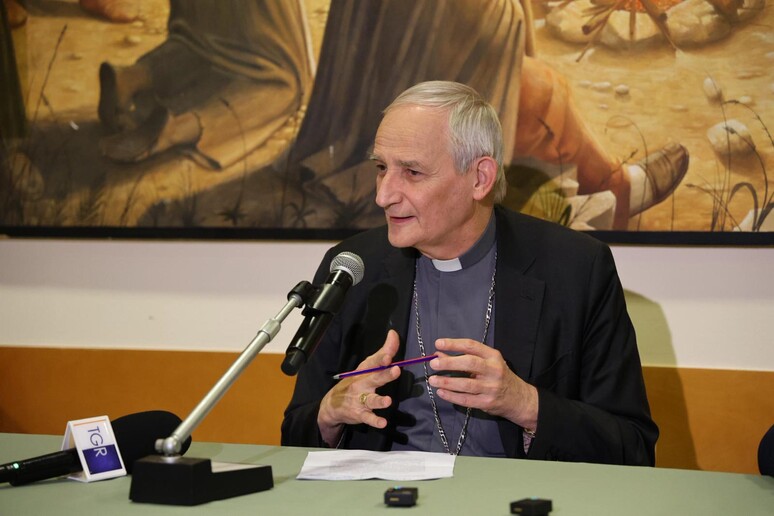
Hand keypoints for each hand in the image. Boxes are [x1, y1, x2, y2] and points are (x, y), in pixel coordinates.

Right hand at [317, 330, 401, 445]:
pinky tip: (382, 423)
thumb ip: (383, 352)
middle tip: (396, 370)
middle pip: (375, 378)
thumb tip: (394, 334)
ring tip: (388, 401)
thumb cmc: (355, 382)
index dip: (381, 358)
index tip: (389, 355)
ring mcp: (360, 399)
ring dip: (380, 400)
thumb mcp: (367, 366)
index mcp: (365, 371)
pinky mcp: (359, 414)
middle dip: (385, 374)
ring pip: (371, 399)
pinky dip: (375, 421)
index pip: (374, 362)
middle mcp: (362, 383)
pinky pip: (368, 418)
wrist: (332, 404)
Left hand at [427, 338, 537, 429]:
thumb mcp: (486, 363)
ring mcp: (491, 387)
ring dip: (447, 382)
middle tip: (433, 363)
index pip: (471, 346)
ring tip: (432, 380)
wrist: (519, 398)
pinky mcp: (487, 402)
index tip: (438, 343)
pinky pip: (466, 399)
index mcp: (492, 356)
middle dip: (449, 363)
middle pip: (469, 363)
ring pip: (466, 384)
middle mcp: (493, 370)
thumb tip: (438, 354)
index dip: (454, 344)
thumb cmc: (498, 376)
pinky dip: (452, 396)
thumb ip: (463, 357)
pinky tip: (441, 392)